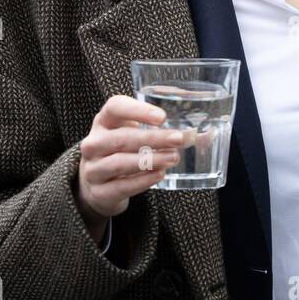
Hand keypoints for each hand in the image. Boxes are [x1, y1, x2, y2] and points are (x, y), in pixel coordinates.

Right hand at [75, 95, 187, 233]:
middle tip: (179, 139)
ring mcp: (92, 168)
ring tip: (173, 158)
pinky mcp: (99, 192)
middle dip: (153, 138)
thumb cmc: (123, 151)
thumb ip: (161, 129)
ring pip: (119, 162)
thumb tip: (206, 134)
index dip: (138, 110)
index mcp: (104, 121)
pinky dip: (142, 181)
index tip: (162, 117)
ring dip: (149, 160)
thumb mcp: (133, 133)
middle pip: (121, 138)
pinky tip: (160, 175)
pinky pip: (120, 186)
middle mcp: (94, 143)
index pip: (115, 107)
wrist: (97, 185)